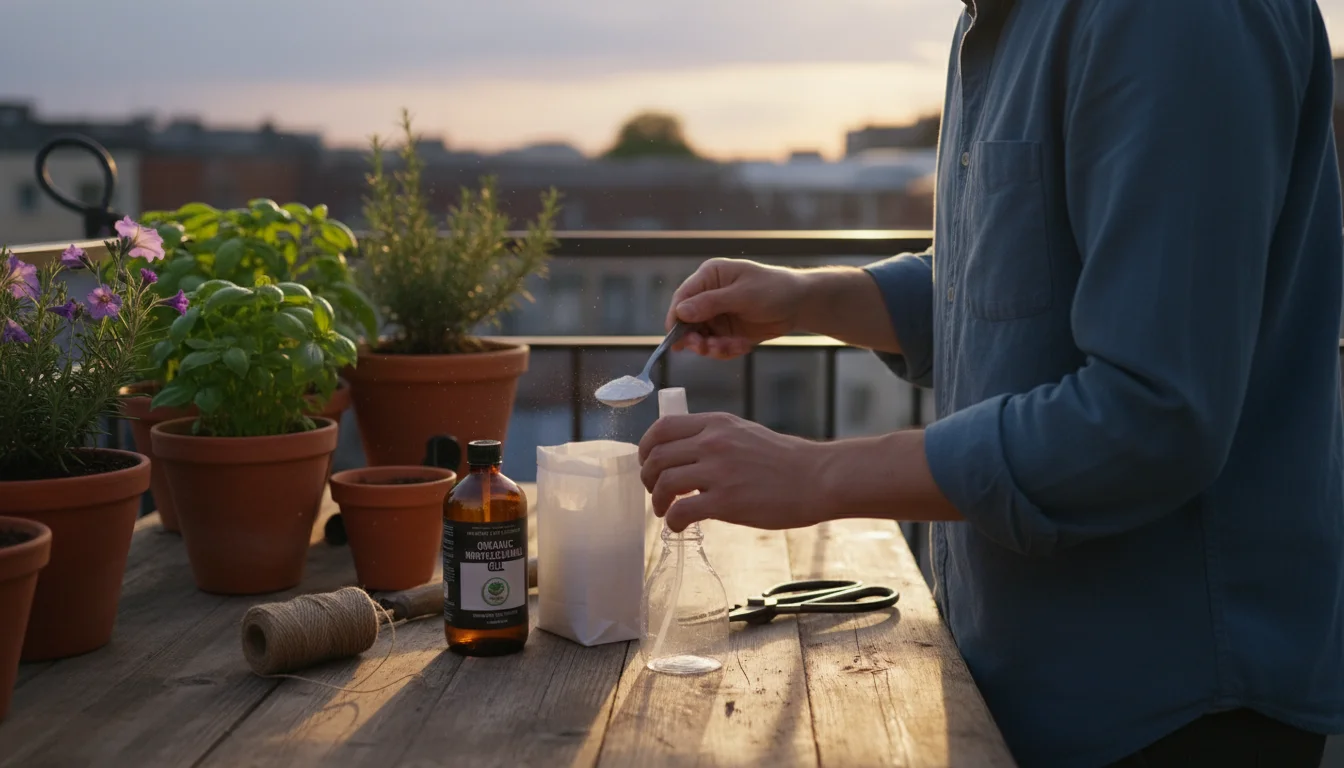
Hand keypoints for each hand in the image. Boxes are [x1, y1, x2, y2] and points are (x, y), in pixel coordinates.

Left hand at [638, 412, 827, 530]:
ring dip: (657, 500)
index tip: (647, 463)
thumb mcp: (745, 434)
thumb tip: (685, 455)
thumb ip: (715, 438)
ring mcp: (719, 472)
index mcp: (717, 424)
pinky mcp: (726, 501)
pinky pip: (681, 511)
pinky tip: (679, 525)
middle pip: (657, 457)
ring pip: (663, 483)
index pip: (662, 427)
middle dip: (648, 477)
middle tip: (654, 491)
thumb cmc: (785, 461)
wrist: (817, 478)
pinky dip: (672, 521)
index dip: (646, 447)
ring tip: (666, 510)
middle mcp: (713, 443)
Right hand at [665, 258, 805, 359]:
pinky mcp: (727, 331)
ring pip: (702, 338)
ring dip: (714, 347)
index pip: (682, 298)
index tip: (677, 339)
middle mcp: (709, 295)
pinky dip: (727, 350)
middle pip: (687, 322)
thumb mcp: (743, 295)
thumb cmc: (774, 289)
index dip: (676, 318)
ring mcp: (717, 315)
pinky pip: (717, 346)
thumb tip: (681, 311)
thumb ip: (711, 303)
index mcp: (710, 277)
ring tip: (734, 347)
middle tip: (707, 348)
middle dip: (697, 338)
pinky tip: (744, 346)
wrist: (801, 304)